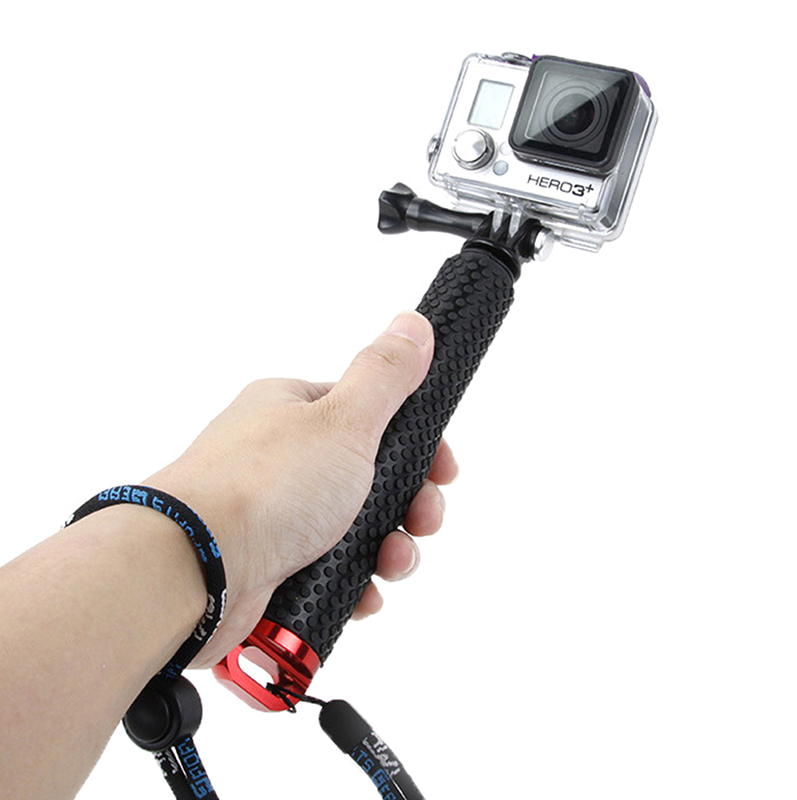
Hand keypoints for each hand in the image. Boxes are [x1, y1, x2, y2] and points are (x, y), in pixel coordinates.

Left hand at [146, 311, 457, 667]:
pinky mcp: (271, 562)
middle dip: (408, 504)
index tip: (443, 470)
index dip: (416, 443)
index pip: (372, 415)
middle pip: (370, 477)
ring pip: (355, 528)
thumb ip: (384, 375)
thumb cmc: (263, 488)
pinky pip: (329, 570)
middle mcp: (284, 459)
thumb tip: (412, 324)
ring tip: (391, 562)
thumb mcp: (342, 420)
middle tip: (421, 520)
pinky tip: (363, 592)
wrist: (192, 571)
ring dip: (387, 548)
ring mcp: (276, 513)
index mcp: (295, 411)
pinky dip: (353, 582)